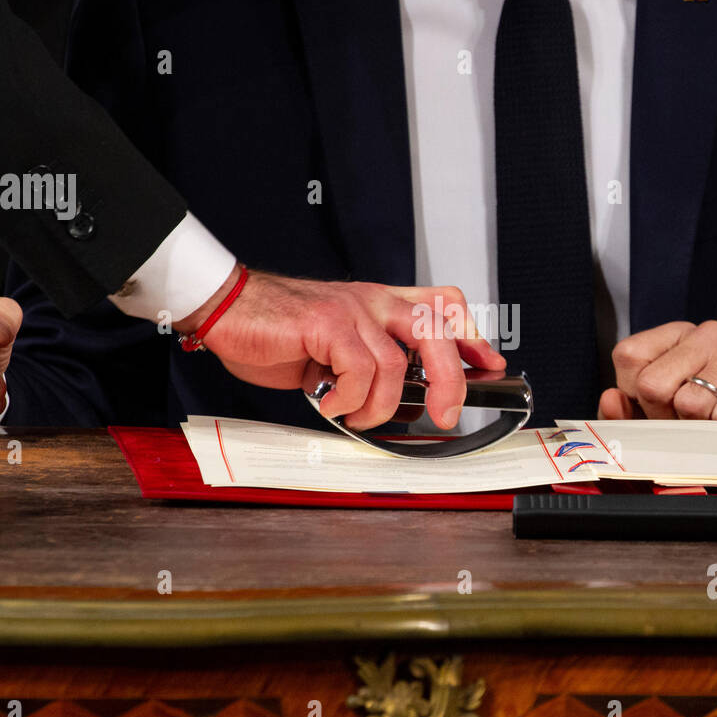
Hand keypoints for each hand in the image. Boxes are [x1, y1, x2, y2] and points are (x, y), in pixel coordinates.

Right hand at [173, 266, 506, 430]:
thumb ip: (370, 363)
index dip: (472, 336)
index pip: (442, 306)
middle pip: (438, 331)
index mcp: (379, 302)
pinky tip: (331, 404)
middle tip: (445, 414)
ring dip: (382, 406)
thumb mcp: (335, 347)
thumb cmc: (276, 331)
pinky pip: (362, 370)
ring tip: (357, 416)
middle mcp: (373, 300)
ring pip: (399, 363)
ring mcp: (352, 309)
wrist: (227, 309)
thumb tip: (404, 402)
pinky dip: (351, 399)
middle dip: (452, 380)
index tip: (489, 366)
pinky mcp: (328, 323)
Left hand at [598, 320, 716, 426]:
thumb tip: (610, 398)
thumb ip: (626, 414)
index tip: (658, 407)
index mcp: (675, 336)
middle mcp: (707, 334)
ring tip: (716, 423)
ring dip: (698, 428)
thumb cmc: (708, 424)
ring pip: (689, 402)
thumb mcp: (657, 420)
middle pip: (653, 382)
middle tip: (690, 421)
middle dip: (665, 416)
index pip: (629, 356)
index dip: (636, 394)